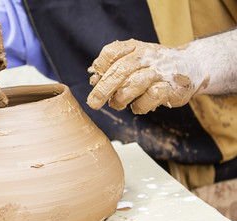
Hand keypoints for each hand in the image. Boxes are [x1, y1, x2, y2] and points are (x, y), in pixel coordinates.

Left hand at [87, 39, 202, 113]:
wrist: (193, 65)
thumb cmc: (155, 65)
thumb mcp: (135, 59)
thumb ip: (114, 68)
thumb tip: (93, 81)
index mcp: (135, 47)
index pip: (111, 52)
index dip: (100, 67)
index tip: (95, 79)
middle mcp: (147, 56)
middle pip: (121, 70)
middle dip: (103, 88)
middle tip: (93, 103)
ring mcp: (160, 71)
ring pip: (135, 83)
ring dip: (121, 98)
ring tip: (117, 105)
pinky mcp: (171, 87)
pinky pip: (151, 97)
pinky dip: (140, 106)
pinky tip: (136, 107)